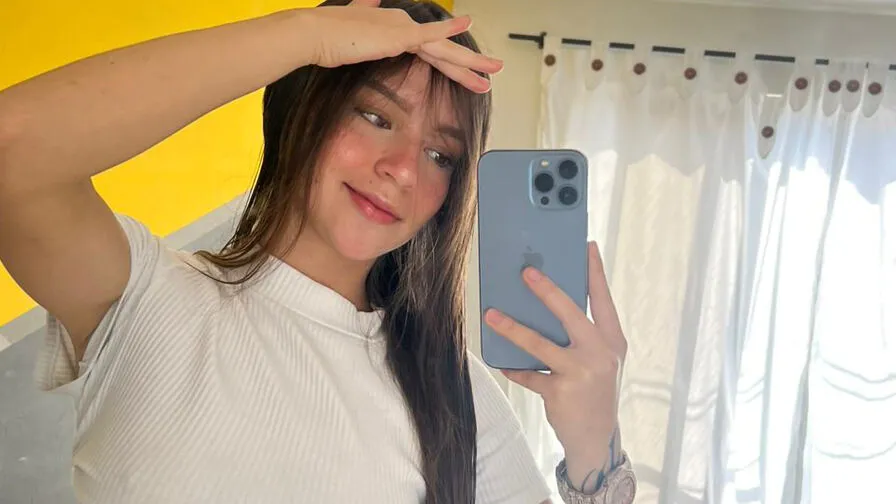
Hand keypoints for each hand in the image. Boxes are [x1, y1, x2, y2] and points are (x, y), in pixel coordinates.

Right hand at [299, 0, 502, 92]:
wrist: (315, 35)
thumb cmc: (330, 40)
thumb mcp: (353, 29)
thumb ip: (364, 12)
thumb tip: (369, 0)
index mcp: (397, 29)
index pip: (431, 49)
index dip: (451, 62)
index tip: (468, 74)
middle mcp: (404, 26)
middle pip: (444, 51)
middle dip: (469, 65)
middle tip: (493, 73)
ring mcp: (403, 29)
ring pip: (444, 49)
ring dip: (470, 62)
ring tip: (493, 71)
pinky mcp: (398, 35)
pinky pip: (429, 33)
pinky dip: (448, 30)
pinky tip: (467, 24)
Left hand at [483, 241, 626, 491]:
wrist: (598, 438)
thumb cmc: (596, 390)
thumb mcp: (602, 359)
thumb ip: (585, 334)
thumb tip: (551, 303)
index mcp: (613, 340)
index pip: (603, 299)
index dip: (595, 272)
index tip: (586, 246)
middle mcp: (600, 353)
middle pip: (570, 314)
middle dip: (547, 291)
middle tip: (526, 272)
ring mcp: (581, 373)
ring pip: (540, 344)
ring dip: (512, 328)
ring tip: (491, 315)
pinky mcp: (561, 392)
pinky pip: (529, 375)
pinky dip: (514, 368)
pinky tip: (502, 362)